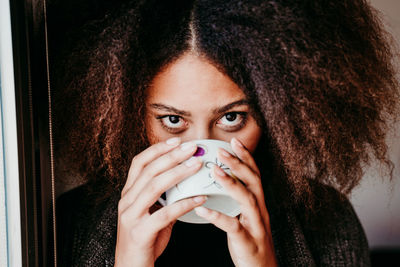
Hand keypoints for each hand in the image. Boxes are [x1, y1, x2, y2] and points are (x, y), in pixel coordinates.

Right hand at [115, 137, 205, 266]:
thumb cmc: (145, 238)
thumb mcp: (151, 212)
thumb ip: (164, 196)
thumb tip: (186, 179)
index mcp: (129, 193)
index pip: (139, 163)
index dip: (158, 149)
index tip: (177, 141)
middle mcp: (126, 201)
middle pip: (149, 170)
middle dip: (172, 156)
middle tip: (193, 148)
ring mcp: (131, 216)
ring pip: (154, 187)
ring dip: (178, 173)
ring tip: (198, 165)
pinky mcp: (140, 232)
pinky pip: (165, 214)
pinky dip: (185, 203)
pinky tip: (200, 198)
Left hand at [194, 138, 277, 266]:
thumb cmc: (249, 240)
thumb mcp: (245, 216)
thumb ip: (237, 200)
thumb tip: (218, 181)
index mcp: (258, 203)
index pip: (254, 174)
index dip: (246, 156)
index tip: (233, 141)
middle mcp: (260, 210)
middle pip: (253, 181)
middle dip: (238, 163)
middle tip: (222, 149)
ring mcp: (256, 225)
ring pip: (247, 199)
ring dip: (231, 183)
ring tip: (214, 170)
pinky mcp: (247, 241)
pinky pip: (233, 226)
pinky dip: (217, 216)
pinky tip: (202, 208)